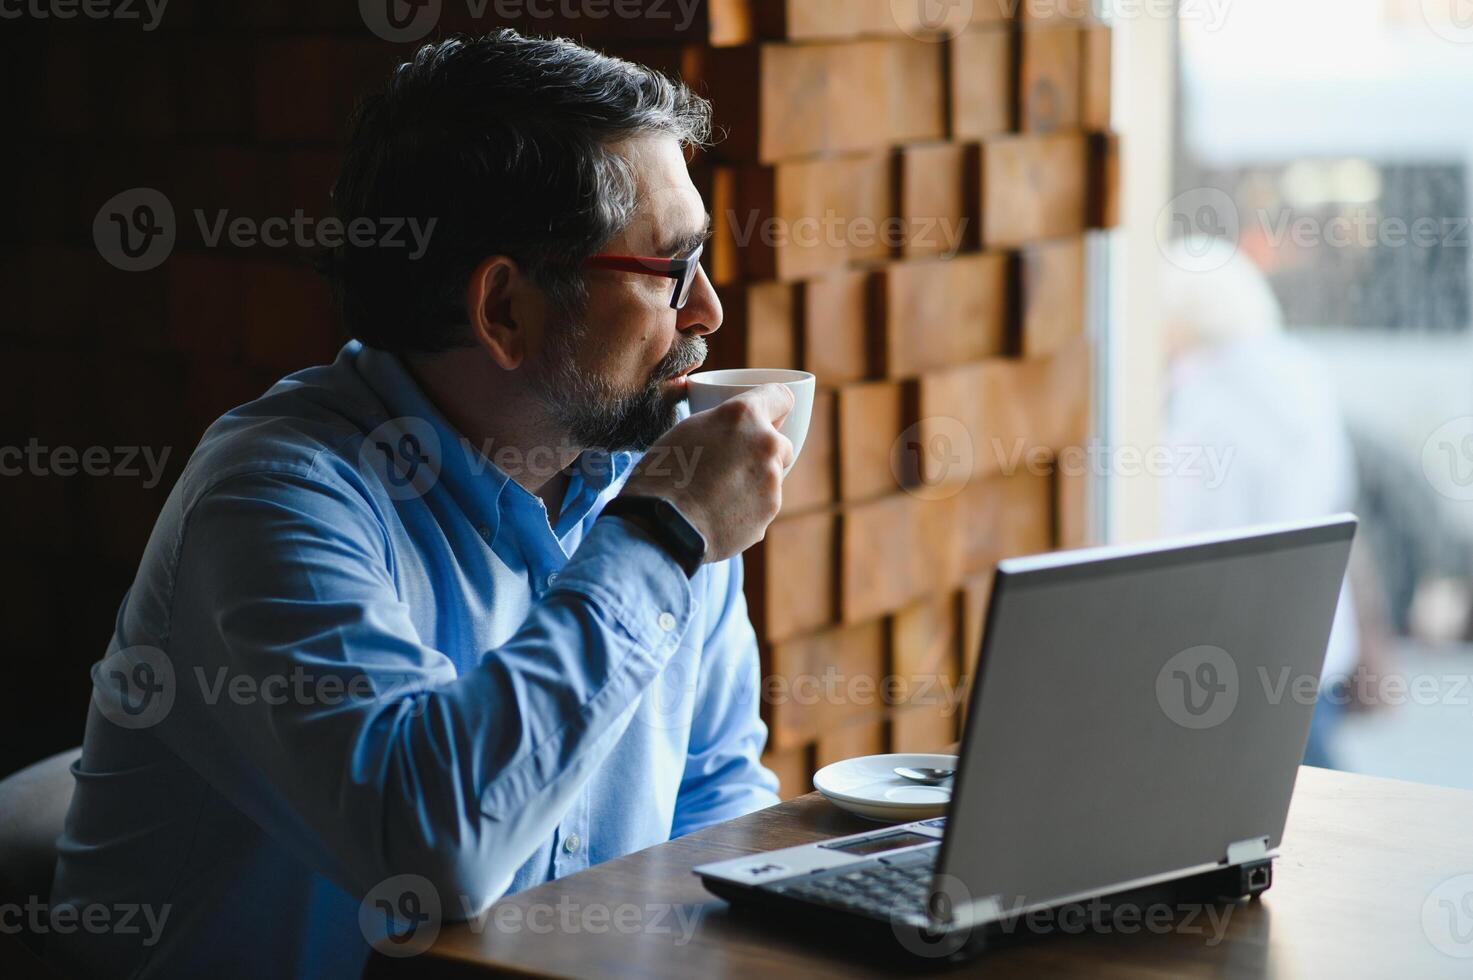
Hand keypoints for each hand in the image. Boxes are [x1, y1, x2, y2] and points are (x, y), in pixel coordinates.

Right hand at [620, 384, 794, 562]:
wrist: (661, 526)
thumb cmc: (662, 474)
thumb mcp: (686, 431)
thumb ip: (720, 425)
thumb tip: (730, 430)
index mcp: (743, 416)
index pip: (781, 397)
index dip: (773, 408)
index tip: (766, 417)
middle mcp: (766, 444)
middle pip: (780, 443)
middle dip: (762, 452)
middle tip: (731, 463)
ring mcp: (772, 482)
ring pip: (771, 478)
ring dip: (753, 483)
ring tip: (717, 496)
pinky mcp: (769, 513)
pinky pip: (762, 506)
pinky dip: (747, 510)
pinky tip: (719, 515)